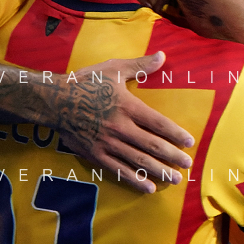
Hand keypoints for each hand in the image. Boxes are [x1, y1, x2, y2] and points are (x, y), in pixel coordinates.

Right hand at [52, 51, 193, 193]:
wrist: (54, 101)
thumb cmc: (85, 82)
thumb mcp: (112, 69)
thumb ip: (139, 66)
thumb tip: (163, 56)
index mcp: (127, 106)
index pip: (158, 123)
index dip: (176, 134)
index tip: (189, 142)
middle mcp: (120, 127)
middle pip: (152, 145)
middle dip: (172, 156)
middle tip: (187, 164)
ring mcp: (107, 143)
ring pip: (138, 160)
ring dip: (159, 171)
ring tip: (175, 179)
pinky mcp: (96, 154)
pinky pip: (119, 170)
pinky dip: (135, 180)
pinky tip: (149, 188)